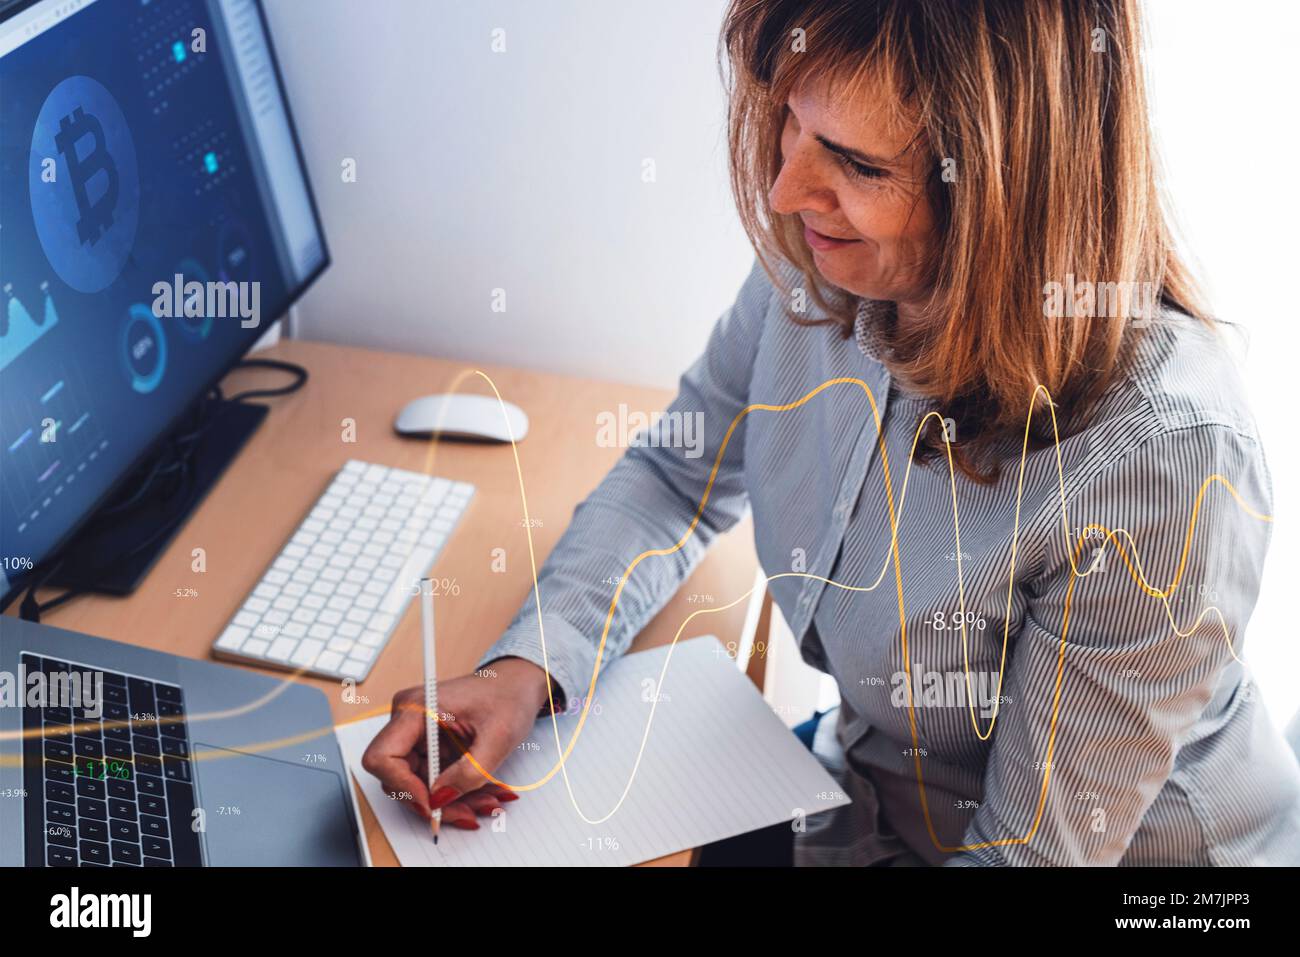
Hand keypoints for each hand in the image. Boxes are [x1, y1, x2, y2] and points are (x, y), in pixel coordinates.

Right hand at [361, 657, 556, 829]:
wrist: (517, 685)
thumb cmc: (508, 695)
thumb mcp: (498, 737)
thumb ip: (469, 772)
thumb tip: (440, 799)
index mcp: (416, 708)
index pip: (382, 757)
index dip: (403, 786)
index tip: (433, 804)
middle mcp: (408, 721)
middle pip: (399, 778)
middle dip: (435, 801)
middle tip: (469, 813)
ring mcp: (417, 735)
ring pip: (418, 785)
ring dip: (451, 801)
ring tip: (486, 800)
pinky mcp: (428, 747)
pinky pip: (433, 780)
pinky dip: (457, 792)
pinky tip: (482, 791)